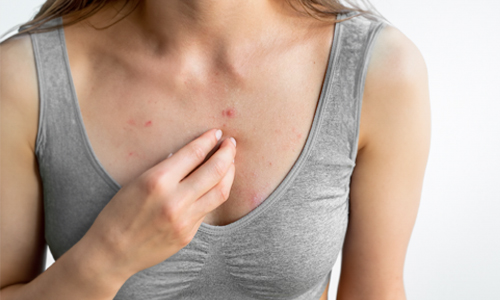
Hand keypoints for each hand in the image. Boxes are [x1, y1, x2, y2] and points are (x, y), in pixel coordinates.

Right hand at [84, 128, 235, 278]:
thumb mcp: (137, 181)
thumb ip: (166, 169)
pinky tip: (215, 185)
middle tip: (230, 143)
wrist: (111, 252)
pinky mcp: (189, 234)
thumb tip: (192, 154)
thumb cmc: (119, 212)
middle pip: (215, 170)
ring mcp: (185, 220)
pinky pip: (208, 209)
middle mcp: (175, 200)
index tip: (217, 132)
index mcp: (158, 181)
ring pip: (221, 192)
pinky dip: (214, 193)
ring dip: (229, 173)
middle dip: (227, 152)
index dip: (209, 140)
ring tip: (230, 162)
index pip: (194, 153)